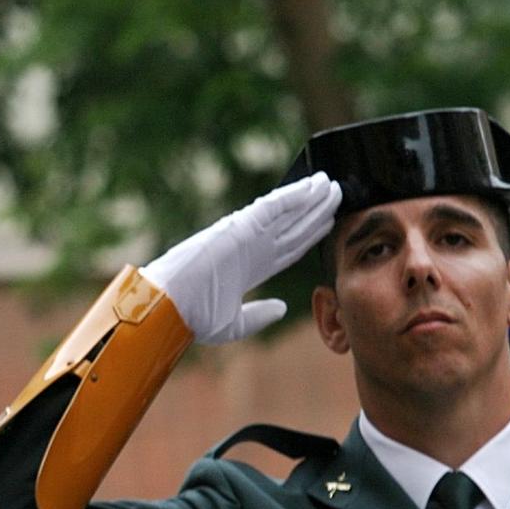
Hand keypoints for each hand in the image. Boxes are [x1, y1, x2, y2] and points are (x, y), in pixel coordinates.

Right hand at [142, 172, 340, 344]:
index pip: (289, 247)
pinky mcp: (239, 226)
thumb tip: (282, 308)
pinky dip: (292, 195)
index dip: (310, 234)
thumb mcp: (233, 323)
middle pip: (293, 226)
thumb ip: (259, 316)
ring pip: (287, 212)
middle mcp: (250, 248)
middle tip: (339, 194)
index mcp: (250, 269)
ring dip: (311, 198)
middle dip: (317, 211)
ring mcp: (245, 235)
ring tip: (332, 184)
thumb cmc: (192, 316)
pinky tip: (311, 186)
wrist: (170, 305)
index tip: (329, 223)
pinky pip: (272, 206)